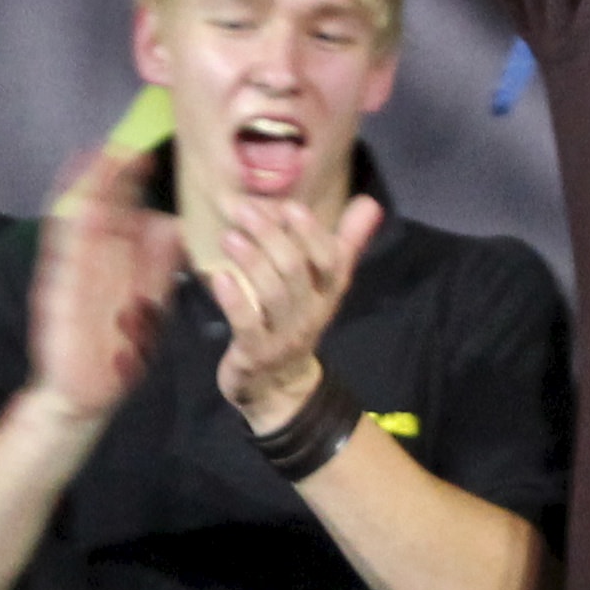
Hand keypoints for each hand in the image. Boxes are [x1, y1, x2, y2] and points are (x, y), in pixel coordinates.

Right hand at [29, 143, 183, 426]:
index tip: (149, 148)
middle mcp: (93, 258)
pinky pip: (61, 254)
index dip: (134, 179)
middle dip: (111, 173)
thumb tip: (176, 223)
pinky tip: (75, 203)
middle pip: (102, 206)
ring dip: (87, 190)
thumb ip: (159, 261)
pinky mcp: (57, 290)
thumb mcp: (148, 298)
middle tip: (127, 139)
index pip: (125, 208)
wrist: (85, 395)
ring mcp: (72, 271)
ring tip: (100, 156)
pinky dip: (66, 227)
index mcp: (117, 257)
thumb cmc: (118, 345)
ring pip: (78, 221)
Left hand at [212, 195, 382, 432]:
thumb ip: (346, 243)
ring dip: (250, 260)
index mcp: (329, 291)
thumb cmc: (296, 321)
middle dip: (270, 236)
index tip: (290, 207)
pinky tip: (218, 276)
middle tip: (242, 210)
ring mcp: (284, 335)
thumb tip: (370, 203)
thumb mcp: (324, 285)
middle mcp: (311, 312)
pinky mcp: (255, 353)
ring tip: (229, 236)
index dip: (312, 233)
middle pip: (295, 269)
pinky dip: (234, 299)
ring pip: (272, 293)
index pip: (330, 259)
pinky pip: (247, 324)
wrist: (278, 386)